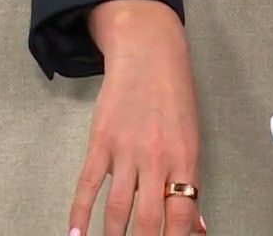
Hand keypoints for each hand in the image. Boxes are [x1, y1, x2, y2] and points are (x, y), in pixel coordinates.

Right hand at [72, 0, 207, 235]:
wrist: (148, 54)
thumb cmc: (174, 96)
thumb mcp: (191, 137)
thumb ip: (189, 182)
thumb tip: (197, 225)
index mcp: (186, 158)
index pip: (182, 212)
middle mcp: (157, 158)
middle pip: (149, 219)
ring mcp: (127, 151)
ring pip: (117, 209)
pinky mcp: (100, 143)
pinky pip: (88, 185)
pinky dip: (80, 214)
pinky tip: (75, 234)